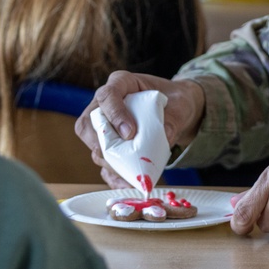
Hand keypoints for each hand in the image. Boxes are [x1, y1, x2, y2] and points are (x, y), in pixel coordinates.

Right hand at [75, 71, 205, 185]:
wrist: (178, 111)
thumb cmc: (176, 102)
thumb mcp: (180, 105)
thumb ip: (173, 119)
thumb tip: (164, 138)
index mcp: (121, 83)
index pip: (107, 95)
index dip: (114, 114)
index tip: (130, 133)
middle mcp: (106, 104)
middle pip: (88, 124)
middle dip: (102, 144)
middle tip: (123, 158)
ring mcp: (105, 127)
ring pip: (94, 146)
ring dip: (110, 163)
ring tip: (131, 175)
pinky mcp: (111, 147)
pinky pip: (104, 164)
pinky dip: (114, 176)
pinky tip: (128, 184)